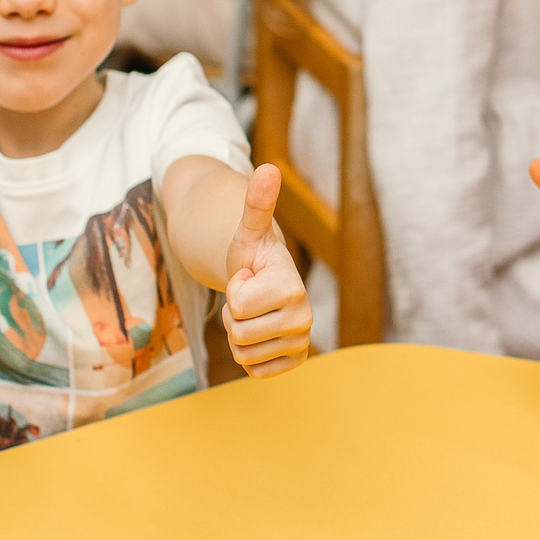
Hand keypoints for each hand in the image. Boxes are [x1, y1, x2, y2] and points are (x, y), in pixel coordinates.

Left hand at [221, 164, 311, 376]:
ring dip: (238, 336)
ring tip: (252, 314)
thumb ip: (257, 203)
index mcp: (293, 287)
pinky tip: (259, 334)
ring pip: (244, 356)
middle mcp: (305, 319)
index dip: (234, 291)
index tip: (249, 277)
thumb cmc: (253, 256)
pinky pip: (254, 372)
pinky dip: (248, 357)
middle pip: (239, 334)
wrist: (264, 282)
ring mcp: (301, 343)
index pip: (238, 306)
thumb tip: (267, 168)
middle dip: (233, 316)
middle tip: (248, 299)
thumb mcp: (248, 231)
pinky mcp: (294, 362)